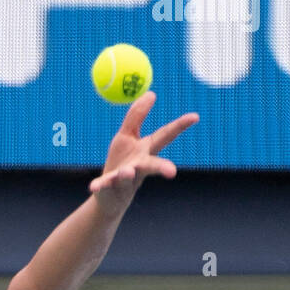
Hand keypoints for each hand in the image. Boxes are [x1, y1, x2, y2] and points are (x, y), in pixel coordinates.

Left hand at [89, 92, 199, 211]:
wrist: (108, 196)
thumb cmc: (121, 162)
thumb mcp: (126, 136)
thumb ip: (137, 116)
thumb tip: (151, 93)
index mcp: (145, 152)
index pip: (164, 137)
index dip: (179, 126)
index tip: (195, 116)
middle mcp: (138, 166)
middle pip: (152, 164)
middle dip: (162, 167)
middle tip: (172, 171)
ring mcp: (123, 179)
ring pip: (128, 176)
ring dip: (127, 173)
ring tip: (127, 172)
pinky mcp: (107, 188)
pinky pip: (103, 186)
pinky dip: (99, 185)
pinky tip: (94, 186)